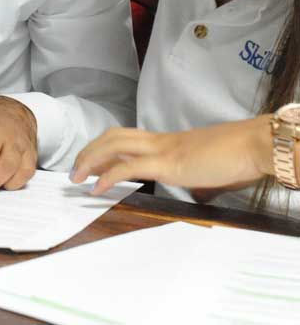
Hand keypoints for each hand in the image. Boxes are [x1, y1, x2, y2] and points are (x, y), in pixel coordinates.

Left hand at [70, 117, 272, 196]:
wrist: (253, 146)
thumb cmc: (237, 158)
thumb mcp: (210, 170)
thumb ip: (198, 178)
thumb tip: (198, 190)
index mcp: (167, 141)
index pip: (126, 138)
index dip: (105, 148)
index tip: (90, 163)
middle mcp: (160, 141)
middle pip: (113, 137)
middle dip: (90, 151)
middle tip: (74, 170)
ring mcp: (162, 149)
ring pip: (114, 145)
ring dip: (91, 160)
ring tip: (77, 178)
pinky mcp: (168, 163)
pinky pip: (129, 167)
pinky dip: (108, 176)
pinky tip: (97, 187)